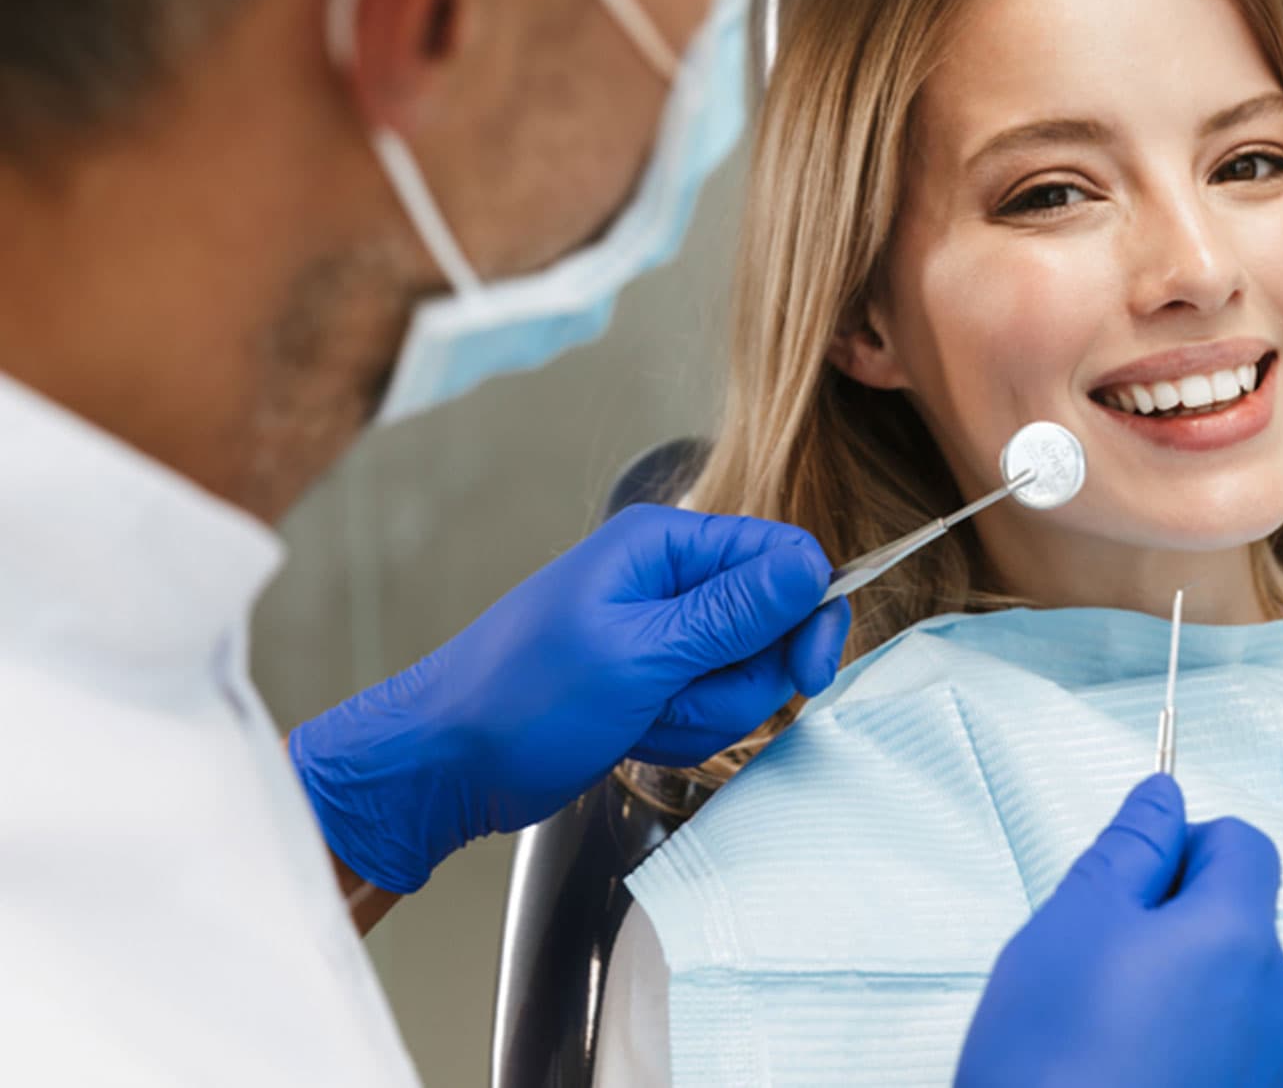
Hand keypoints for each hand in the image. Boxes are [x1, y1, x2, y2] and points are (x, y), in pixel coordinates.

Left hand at [290, 505, 849, 893]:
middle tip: (684, 699)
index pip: (783, 556)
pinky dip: (684, 731)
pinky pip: (711, 705)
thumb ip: (733, 613)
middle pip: (773, 623)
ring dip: (707, 713)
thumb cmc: (518, 701)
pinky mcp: (656, 679)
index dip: (808, 614)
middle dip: (742, 680)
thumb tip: (811, 569)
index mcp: (664, 545)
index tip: (807, 672)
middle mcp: (669, 579)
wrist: (443, 766)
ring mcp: (663, 633)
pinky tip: (634, 734)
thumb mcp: (638, 655)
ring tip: (644, 718)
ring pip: (746, 674)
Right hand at [956, 775, 1282, 1087]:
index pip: (1242, 845)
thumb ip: (1128, 849)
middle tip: (1093, 971)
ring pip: (1235, 1003)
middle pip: (1240, 928)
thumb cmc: (1051, 1071)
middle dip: (1174, 933)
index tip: (1128, 881)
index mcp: (1240, 939)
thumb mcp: (1069, 927)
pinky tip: (1129, 1084)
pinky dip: (1191, 1065)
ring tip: (1103, 1043)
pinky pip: (1236, 1067)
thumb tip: (1161, 796)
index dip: (1180, 849)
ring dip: (1181, 1003)